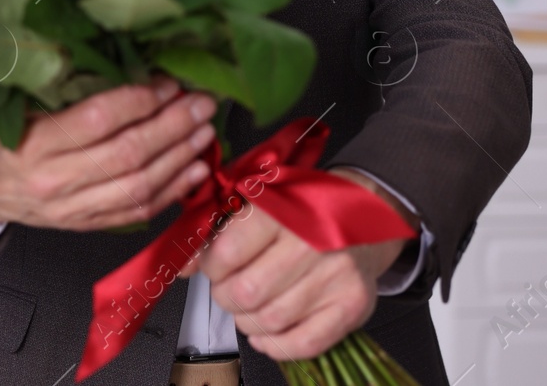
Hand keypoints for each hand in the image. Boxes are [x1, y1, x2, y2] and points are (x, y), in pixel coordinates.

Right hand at [0, 78, 217, 231]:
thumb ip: (42, 75)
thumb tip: (89, 29)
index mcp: (29, 145)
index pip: (95, 121)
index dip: (138, 100)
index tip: (166, 80)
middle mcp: (53, 182)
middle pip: (127, 155)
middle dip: (173, 126)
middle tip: (201, 101)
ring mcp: (70, 209)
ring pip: (138, 187)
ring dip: (179, 158)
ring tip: (205, 131)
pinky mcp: (82, 224)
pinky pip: (135, 213)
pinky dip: (171, 192)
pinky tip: (194, 171)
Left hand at [181, 168, 413, 360]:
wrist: (364, 215)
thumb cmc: (305, 209)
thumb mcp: (260, 202)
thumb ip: (218, 230)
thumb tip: (182, 264)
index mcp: (286, 208)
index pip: (228, 252)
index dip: (210, 265)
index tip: (214, 264)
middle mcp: (314, 242)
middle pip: (245, 293)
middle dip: (226, 296)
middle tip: (230, 286)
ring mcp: (336, 276)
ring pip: (269, 322)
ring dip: (248, 321)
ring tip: (251, 304)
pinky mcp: (352, 305)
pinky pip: (302, 344)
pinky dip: (276, 345)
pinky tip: (269, 330)